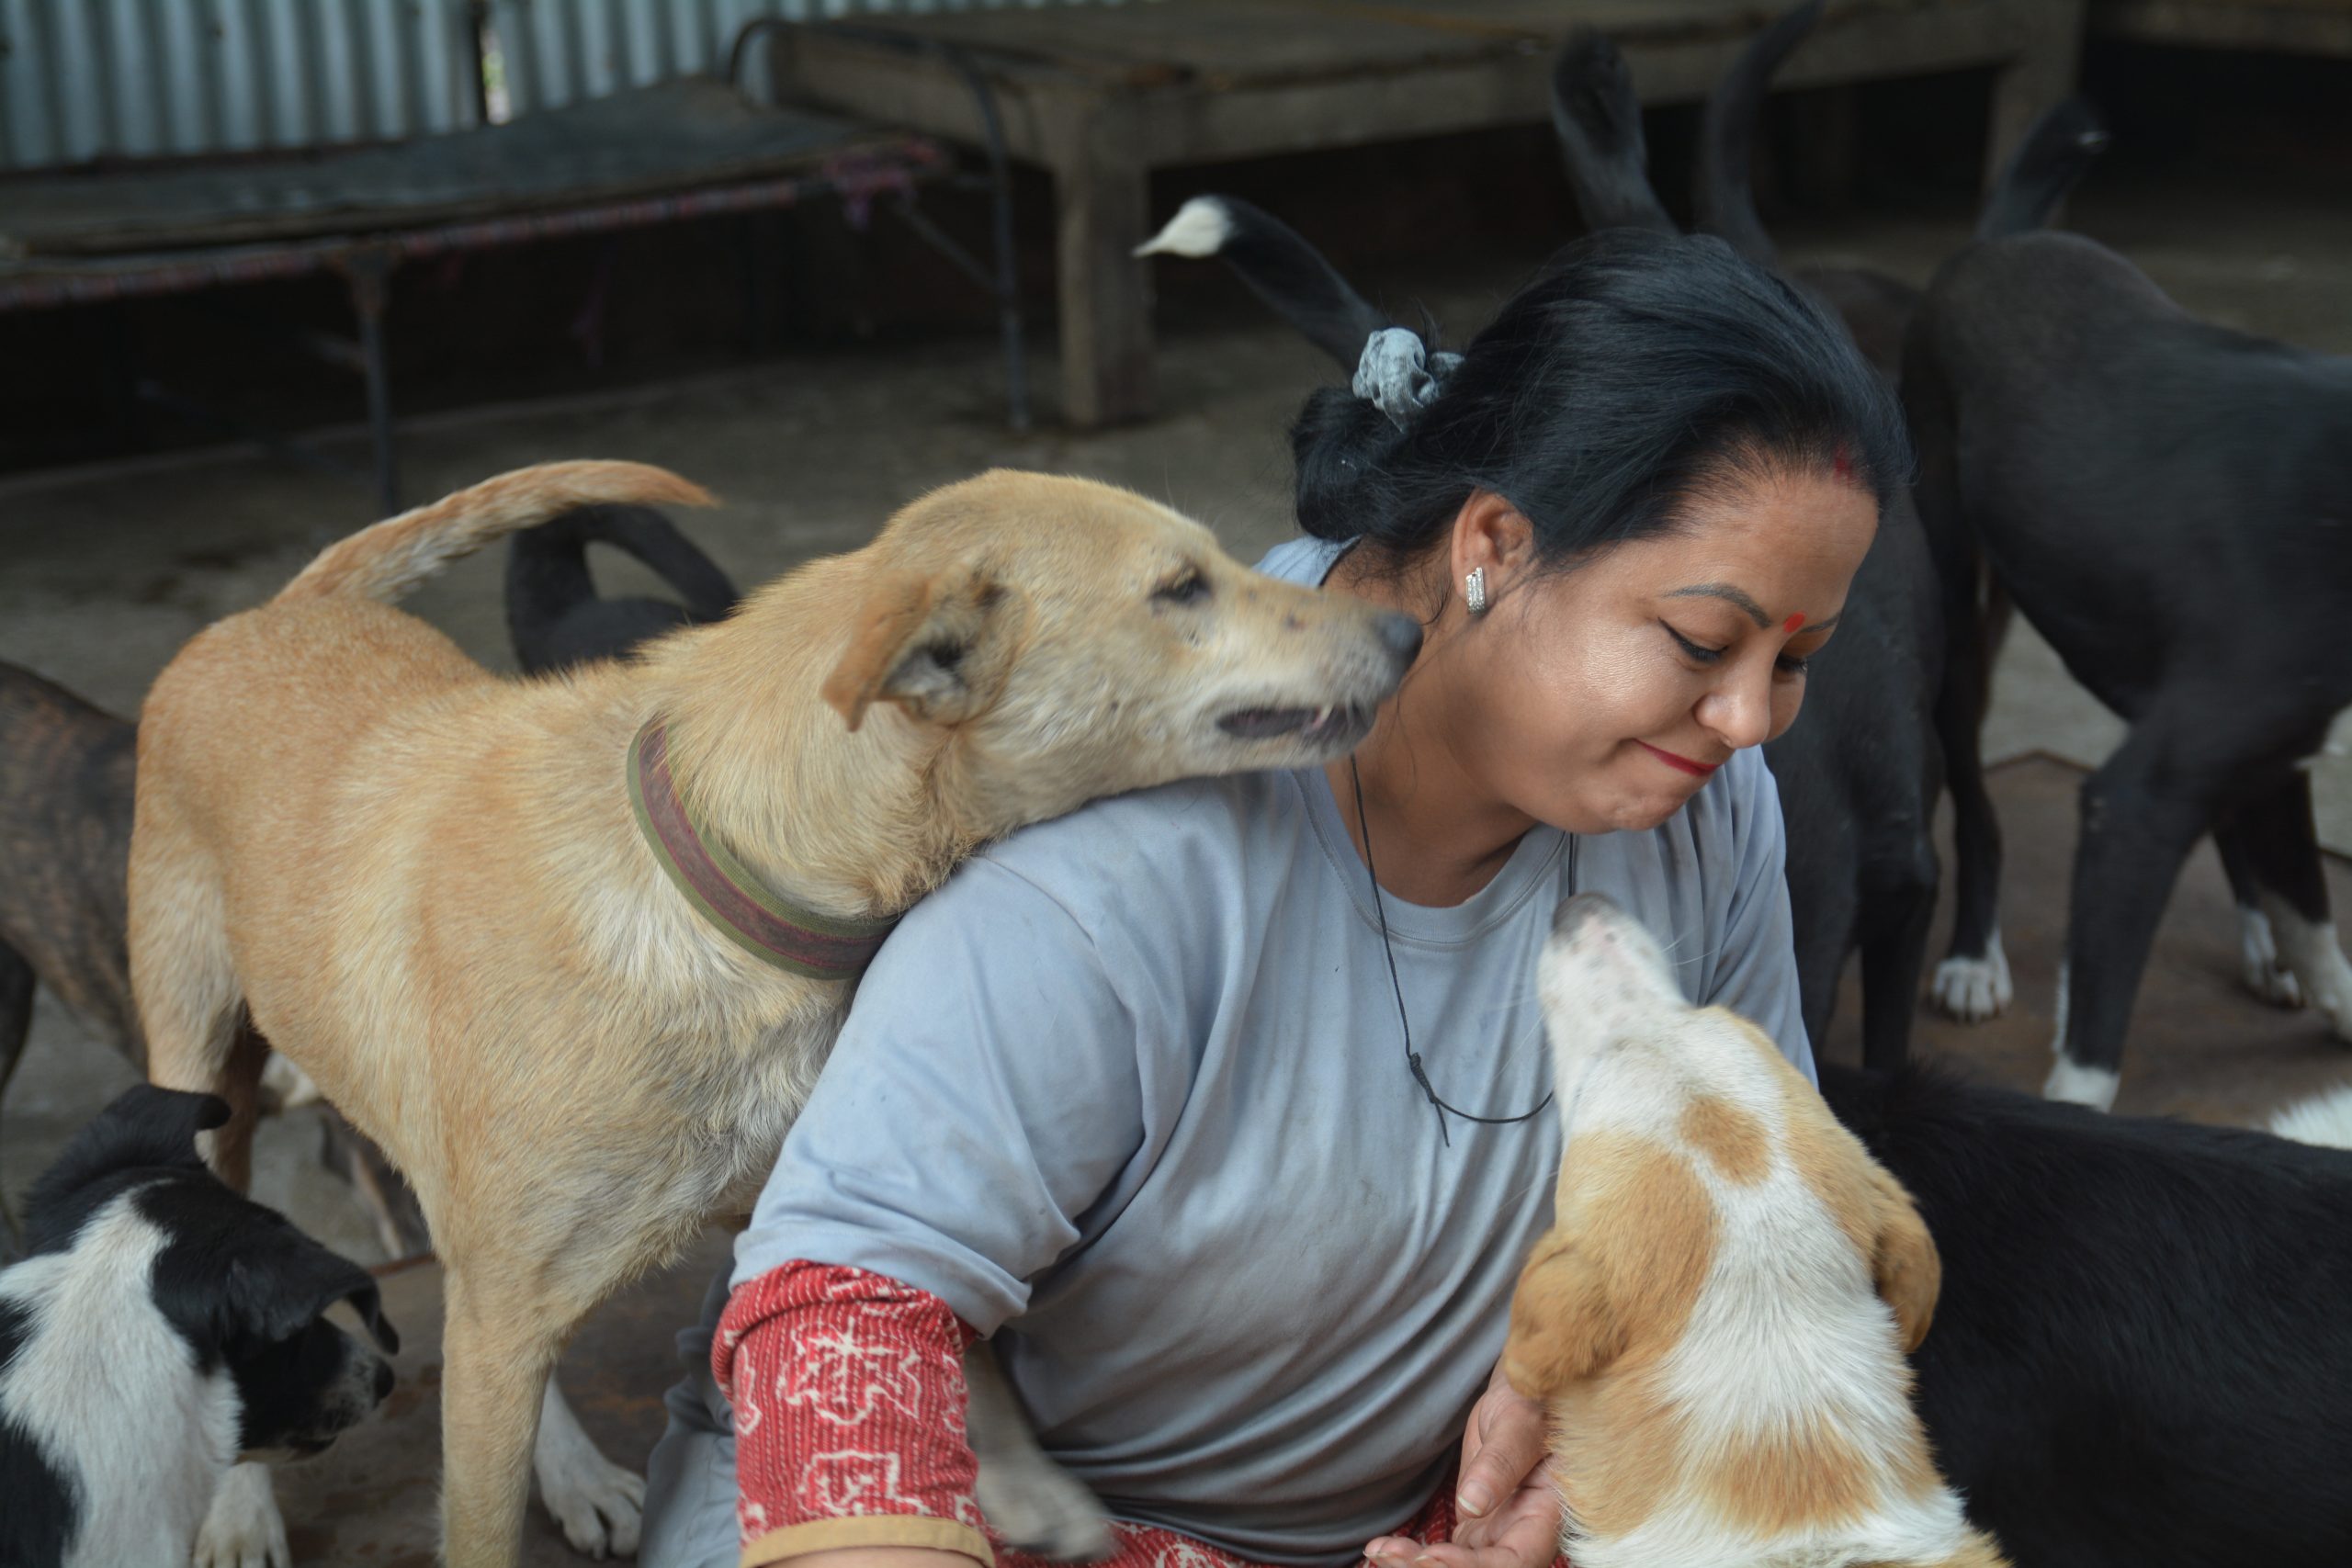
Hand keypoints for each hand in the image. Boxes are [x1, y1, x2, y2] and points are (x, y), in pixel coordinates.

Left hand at [1364, 1366, 1558, 1567]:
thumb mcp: (1519, 1423)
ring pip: (1459, 1567)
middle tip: (1391, 1553)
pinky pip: (1446, 1555)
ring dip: (1418, 1565)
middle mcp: (1523, 1535)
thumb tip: (1472, 1505)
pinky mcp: (1476, 1528)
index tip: (1431, 1554)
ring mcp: (1497, 1534)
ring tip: (1380, 1551)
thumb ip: (1500, 1463)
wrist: (1522, 1395)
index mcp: (1546, 1516)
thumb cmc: (1532, 1400)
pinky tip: (1383, 1548)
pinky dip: (1415, 1555)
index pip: (1514, 1562)